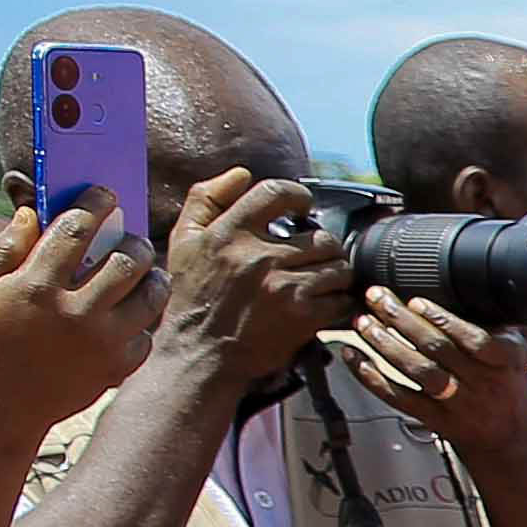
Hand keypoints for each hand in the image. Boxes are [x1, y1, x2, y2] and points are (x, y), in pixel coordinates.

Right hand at [0, 201, 156, 452]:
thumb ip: (6, 252)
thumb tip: (32, 215)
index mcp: (36, 285)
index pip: (77, 229)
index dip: (96, 204)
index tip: (105, 194)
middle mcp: (76, 311)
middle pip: (127, 260)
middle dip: (133, 242)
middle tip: (131, 238)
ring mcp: (101, 342)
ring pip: (150, 297)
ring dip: (151, 278)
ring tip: (146, 272)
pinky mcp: (116, 368)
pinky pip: (147, 335)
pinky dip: (144, 321)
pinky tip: (135, 314)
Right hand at [163, 170, 352, 389]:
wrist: (200, 352)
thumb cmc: (193, 296)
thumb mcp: (184, 241)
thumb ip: (207, 199)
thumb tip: (242, 174)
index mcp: (229, 233)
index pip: (275, 193)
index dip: (298, 196)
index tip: (304, 206)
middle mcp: (258, 257)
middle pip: (321, 237)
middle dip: (323, 247)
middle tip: (313, 258)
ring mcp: (284, 287)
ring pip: (338, 267)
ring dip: (334, 274)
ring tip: (318, 282)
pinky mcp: (303, 317)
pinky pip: (342, 299)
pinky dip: (339, 303)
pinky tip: (324, 305)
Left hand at [331, 291, 526, 464]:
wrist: (508, 436)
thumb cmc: (506, 385)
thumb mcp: (516, 353)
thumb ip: (492, 326)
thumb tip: (453, 291)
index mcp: (505, 361)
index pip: (476, 339)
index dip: (443, 320)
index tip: (416, 301)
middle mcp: (482, 383)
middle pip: (438, 349)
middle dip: (402, 319)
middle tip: (377, 298)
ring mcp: (457, 404)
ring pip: (416, 370)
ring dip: (384, 343)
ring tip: (363, 322)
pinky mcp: (434, 419)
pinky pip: (399, 397)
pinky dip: (371, 376)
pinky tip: (355, 357)